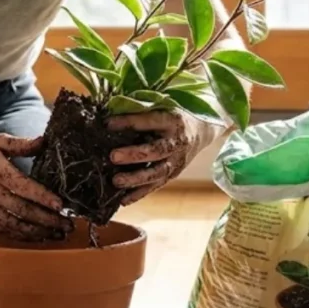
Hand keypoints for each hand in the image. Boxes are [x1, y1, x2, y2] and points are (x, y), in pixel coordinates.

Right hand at [0, 133, 72, 239]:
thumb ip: (20, 144)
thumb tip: (45, 141)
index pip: (21, 185)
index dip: (42, 197)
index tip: (60, 205)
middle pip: (20, 209)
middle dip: (47, 220)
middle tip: (68, 225)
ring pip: (12, 225)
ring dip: (37, 232)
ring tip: (58, 235)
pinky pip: (1, 230)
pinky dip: (21, 236)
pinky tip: (38, 237)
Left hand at [107, 110, 222, 205]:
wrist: (201, 131)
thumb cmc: (172, 117)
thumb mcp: (163, 107)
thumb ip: (141, 111)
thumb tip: (109, 116)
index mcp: (172, 121)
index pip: (150, 121)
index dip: (130, 122)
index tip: (108, 124)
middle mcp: (177, 143)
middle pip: (156, 150)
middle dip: (134, 154)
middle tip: (113, 156)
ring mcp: (176, 162)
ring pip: (156, 173)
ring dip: (135, 179)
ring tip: (116, 181)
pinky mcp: (172, 175)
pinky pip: (155, 186)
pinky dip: (139, 194)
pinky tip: (122, 200)